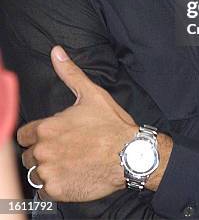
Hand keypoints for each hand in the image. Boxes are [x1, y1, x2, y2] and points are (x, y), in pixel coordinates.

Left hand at [18, 46, 138, 201]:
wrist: (130, 154)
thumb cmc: (112, 124)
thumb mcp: (92, 94)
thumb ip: (69, 73)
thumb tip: (56, 52)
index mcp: (47, 127)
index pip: (23, 135)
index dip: (37, 135)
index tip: (53, 136)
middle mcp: (43, 151)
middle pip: (28, 155)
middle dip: (43, 152)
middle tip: (66, 149)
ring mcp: (50, 173)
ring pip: (36, 173)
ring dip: (49, 169)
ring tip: (71, 162)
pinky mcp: (58, 190)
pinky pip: (46, 190)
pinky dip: (57, 184)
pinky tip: (73, 175)